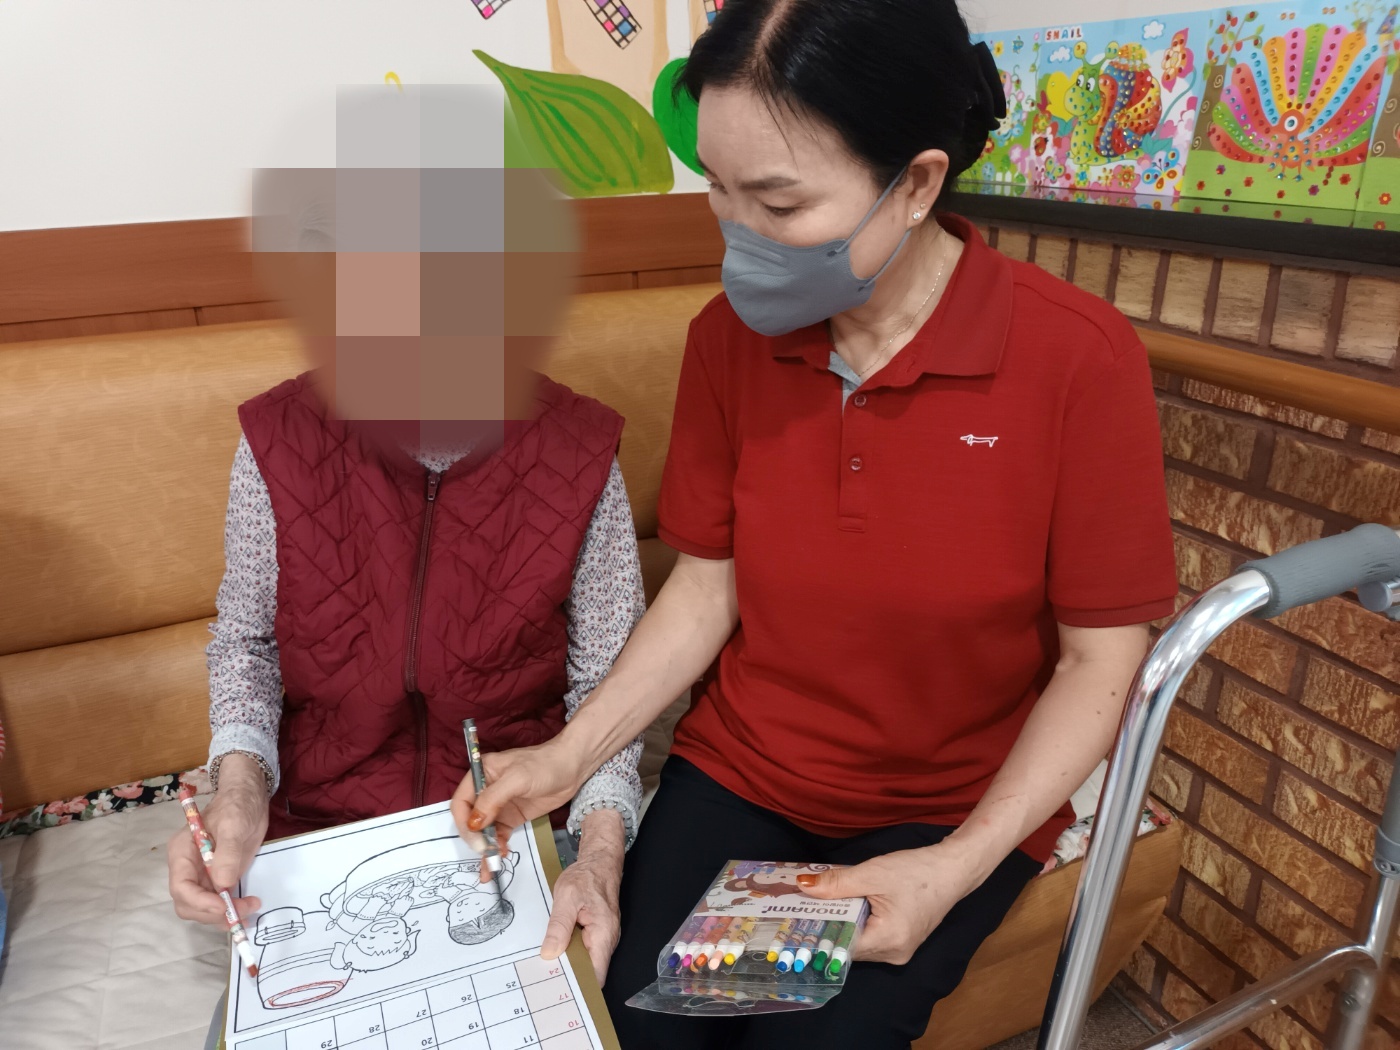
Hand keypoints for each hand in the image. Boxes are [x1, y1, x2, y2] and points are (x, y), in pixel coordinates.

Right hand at [166, 754, 268, 924]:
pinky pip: (217, 903)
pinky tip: (247, 907)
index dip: (200, 902)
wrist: (250, 798)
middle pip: (189, 904)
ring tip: (250, 907)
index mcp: (182, 852)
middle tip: (242, 911)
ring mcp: (202, 875)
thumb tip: (222, 884)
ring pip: (202, 908)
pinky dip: (230, 911)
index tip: (224, 907)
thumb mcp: (235, 824)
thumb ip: (227, 853)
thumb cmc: (238, 805)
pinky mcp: (217, 879)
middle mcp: (187, 868)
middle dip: (213, 913)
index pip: (181, 887)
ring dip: (223, 916)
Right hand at [449, 736, 590, 852]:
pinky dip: (498, 846)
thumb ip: (493, 799)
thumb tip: (474, 824)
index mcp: (481, 774)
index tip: (475, 838)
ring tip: (492, 865)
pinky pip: (499, 835)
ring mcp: (499, 806)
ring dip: (485, 848)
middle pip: (470, 820)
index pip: (461, 802)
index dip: (464, 822)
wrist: (573, 767)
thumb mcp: (517, 778)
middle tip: (486, 855)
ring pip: (484, 831)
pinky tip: (503, 855)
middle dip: (475, 839)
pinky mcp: (512, 817)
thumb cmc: (544, 765)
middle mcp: (486, 790)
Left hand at [541, 809, 624, 984]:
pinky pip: (583, 950)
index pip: (596, 975)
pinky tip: (554, 949)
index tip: (558, 987)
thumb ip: (559, 926)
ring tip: (545, 964)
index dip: (579, 985)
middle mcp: (607, 941)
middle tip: (543, 977)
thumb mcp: (567, 897)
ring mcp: (602, 938)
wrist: (599, 862)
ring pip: (585, 961)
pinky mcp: (595, 934)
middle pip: (589, 971)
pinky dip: (569, 952)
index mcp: (603, 935)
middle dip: (568, 976)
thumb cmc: (586, 876)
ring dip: (567, 963)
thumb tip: (550, 953)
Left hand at [796, 843, 982, 965]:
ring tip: (817, 905)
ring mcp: (899, 951)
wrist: (953, 869)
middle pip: (849, 946)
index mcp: (888, 941)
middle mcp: (893, 955)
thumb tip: (802, 887)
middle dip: (827, 927)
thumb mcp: (872, 873)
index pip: (841, 946)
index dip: (817, 933)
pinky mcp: (902, 942)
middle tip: (800, 909)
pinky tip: (844, 906)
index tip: (794, 920)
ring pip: (859, 942)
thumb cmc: (916, 871)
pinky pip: (871, 938)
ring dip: (842, 924)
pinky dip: (857, 923)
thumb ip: (836, 884)